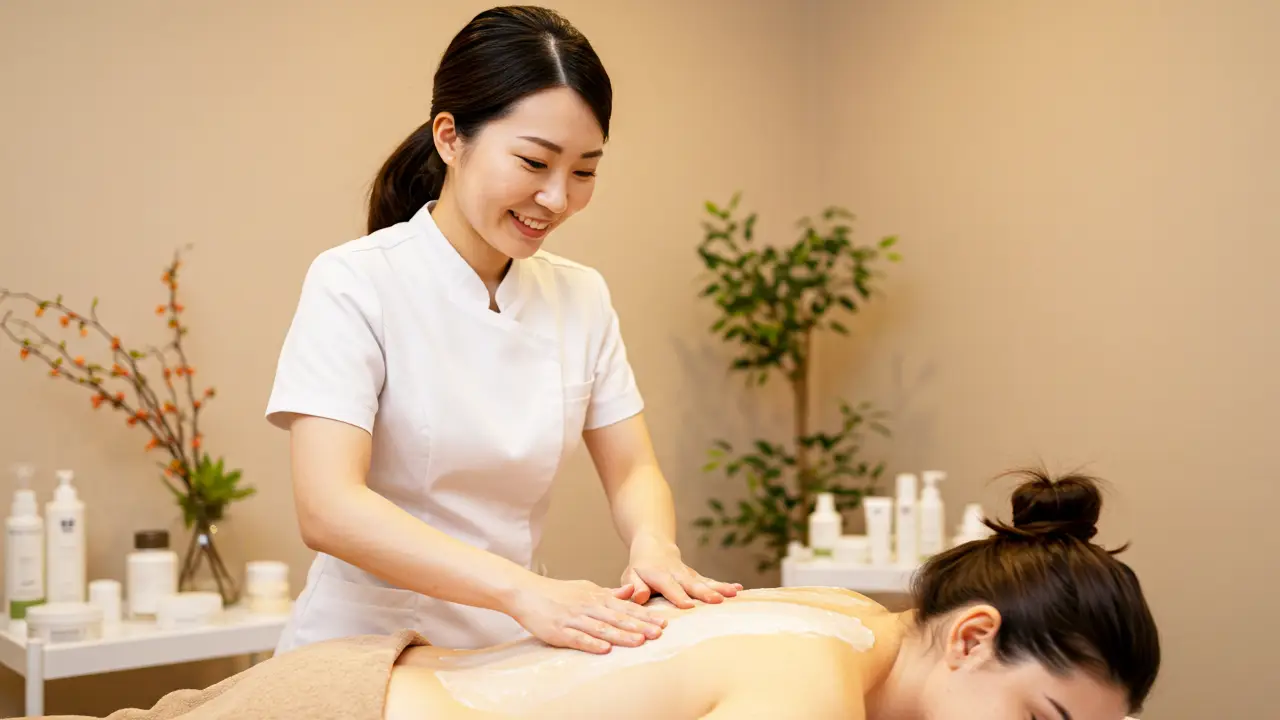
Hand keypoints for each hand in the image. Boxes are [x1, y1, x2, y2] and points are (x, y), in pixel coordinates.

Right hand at [505, 575, 667, 653]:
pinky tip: (604, 649)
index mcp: (597, 597)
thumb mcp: (586, 588)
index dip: (645, 615)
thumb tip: (631, 592)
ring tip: (639, 641)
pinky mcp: (559, 631)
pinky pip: (577, 638)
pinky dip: (591, 643)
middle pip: (618, 618)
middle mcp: (588, 607)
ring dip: (621, 635)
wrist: (526, 592)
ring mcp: (574, 619)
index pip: (626, 607)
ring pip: (601, 628)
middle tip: (659, 633)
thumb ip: (609, 593)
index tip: (664, 622)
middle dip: (640, 626)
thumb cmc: (558, 592)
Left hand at [622, 532, 743, 607]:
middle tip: (718, 600)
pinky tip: (739, 589)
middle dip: (705, 593)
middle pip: (692, 584)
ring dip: (720, 587)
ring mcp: (689, 574)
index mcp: (658, 575)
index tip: (689, 606)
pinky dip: (724, 584)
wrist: (654, 546)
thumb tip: (639, 596)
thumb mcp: (630, 576)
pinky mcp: (698, 577)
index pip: (669, 586)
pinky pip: (711, 581)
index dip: (678, 595)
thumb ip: (633, 586)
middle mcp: (677, 574)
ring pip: (705, 581)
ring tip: (735, 592)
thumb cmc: (640, 569)